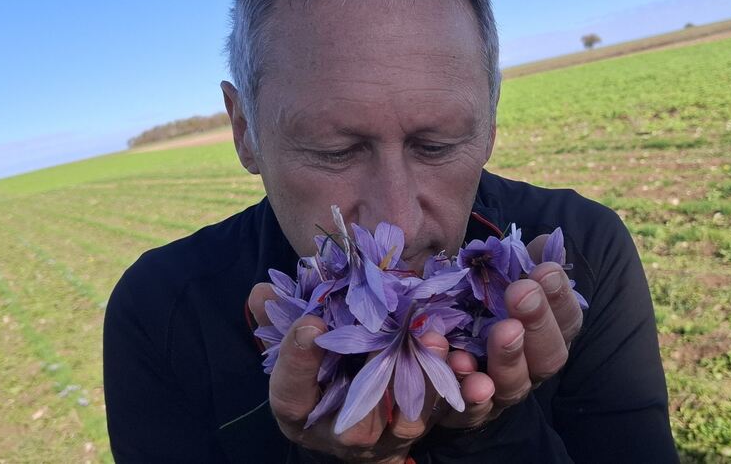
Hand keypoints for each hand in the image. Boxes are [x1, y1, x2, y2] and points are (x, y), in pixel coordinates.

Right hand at [249, 285, 447, 462]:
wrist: (357, 408)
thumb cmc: (320, 370)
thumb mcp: (296, 347)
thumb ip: (281, 320)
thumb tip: (262, 294)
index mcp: (300, 411)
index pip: (290, 394)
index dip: (297, 362)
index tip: (310, 323)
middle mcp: (342, 432)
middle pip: (358, 417)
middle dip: (377, 373)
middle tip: (391, 331)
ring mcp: (386, 437)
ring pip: (409, 419)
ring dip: (427, 383)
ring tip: (437, 342)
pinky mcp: (424, 426)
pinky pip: (444, 415)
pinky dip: (457, 389)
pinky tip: (468, 361)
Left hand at [437, 234, 583, 428]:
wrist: (436, 347)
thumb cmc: (477, 310)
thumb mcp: (499, 280)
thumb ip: (523, 262)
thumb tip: (548, 242)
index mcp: (546, 335)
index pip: (567, 321)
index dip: (560, 298)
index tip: (545, 270)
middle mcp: (531, 368)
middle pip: (548, 357)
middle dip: (538, 323)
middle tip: (522, 293)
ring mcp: (500, 394)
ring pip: (514, 385)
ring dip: (508, 358)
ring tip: (502, 331)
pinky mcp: (467, 412)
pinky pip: (470, 409)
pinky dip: (467, 390)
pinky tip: (458, 364)